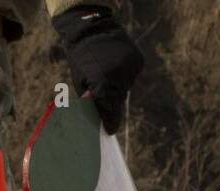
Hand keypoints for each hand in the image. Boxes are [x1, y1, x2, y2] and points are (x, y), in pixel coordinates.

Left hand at [53, 5, 143, 133]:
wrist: (92, 31)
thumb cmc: (81, 60)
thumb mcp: (81, 83)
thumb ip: (91, 100)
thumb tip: (99, 116)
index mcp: (104, 84)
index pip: (110, 110)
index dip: (110, 122)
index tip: (110, 131)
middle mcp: (120, 77)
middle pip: (118, 101)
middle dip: (111, 105)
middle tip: (105, 107)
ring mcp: (131, 68)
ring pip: (126, 88)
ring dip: (117, 88)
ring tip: (106, 77)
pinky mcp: (138, 61)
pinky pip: (131, 76)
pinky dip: (124, 77)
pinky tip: (115, 68)